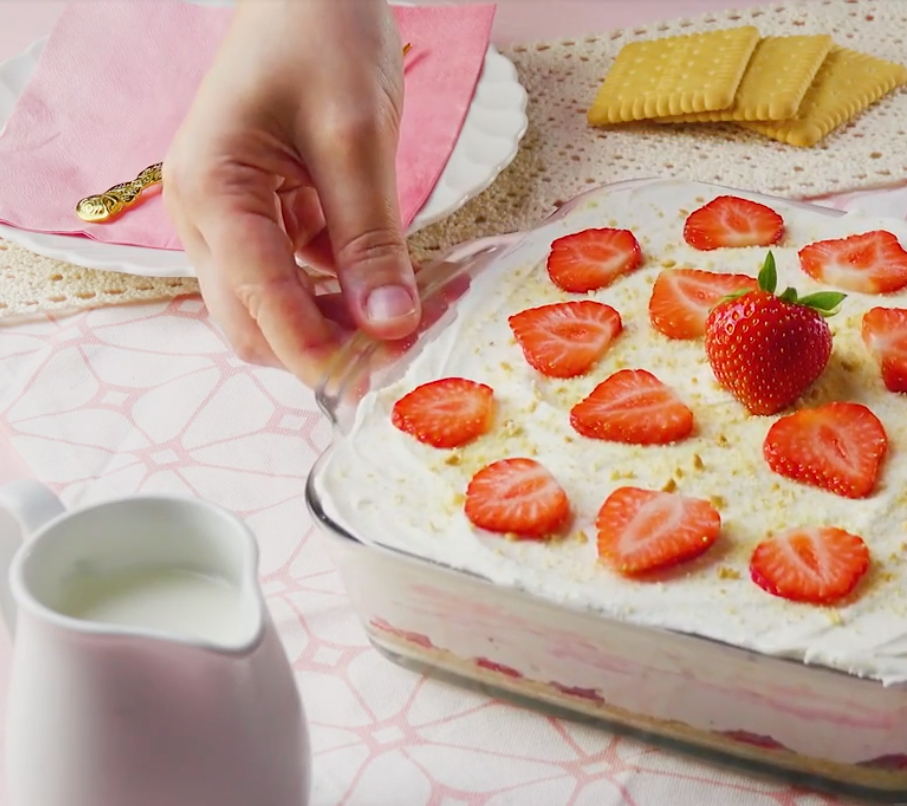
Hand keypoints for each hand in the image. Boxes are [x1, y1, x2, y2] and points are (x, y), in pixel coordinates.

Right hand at [164, 0, 418, 385]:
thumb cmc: (322, 36)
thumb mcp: (356, 135)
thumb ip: (371, 236)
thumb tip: (391, 324)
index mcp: (212, 191)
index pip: (258, 303)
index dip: (318, 352)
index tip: (379, 379)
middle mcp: (206, 213)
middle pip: (253, 321)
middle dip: (323, 349)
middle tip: (403, 358)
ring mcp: (232, 215)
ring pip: (276, 305)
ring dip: (338, 324)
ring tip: (412, 322)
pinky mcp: (266, 212)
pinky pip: (300, 273)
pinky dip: (346, 290)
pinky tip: (400, 287)